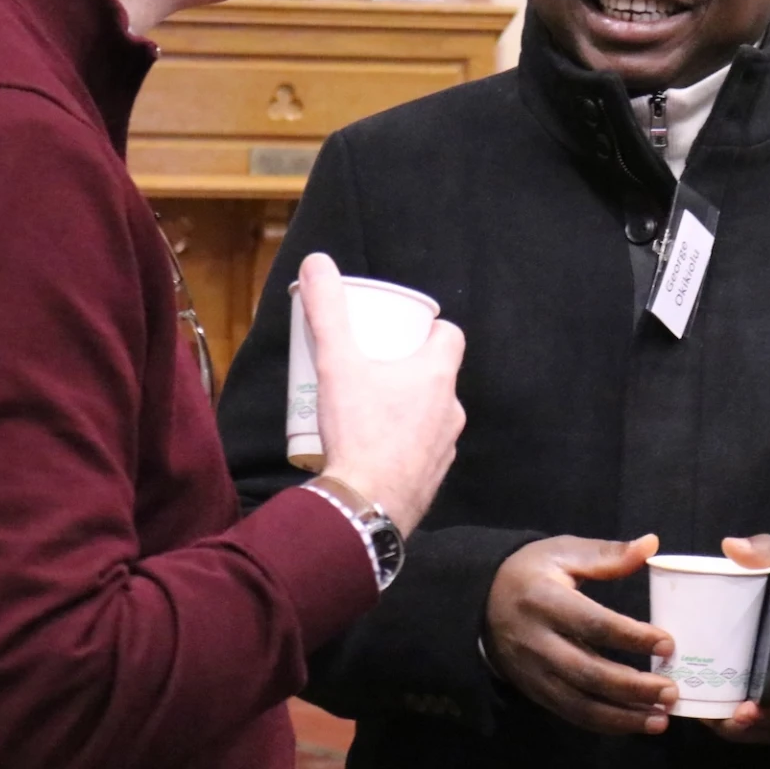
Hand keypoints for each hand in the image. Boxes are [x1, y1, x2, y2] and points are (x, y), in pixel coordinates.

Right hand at [307, 253, 465, 528]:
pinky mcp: (433, 478)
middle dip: (409, 369)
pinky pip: (422, 450)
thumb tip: (317, 262)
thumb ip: (326, 311)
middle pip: (438, 375)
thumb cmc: (359, 430)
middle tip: (372, 368)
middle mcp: (452, 409)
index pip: (450, 336)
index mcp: (438, 375)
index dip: (428, 330)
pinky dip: (404, 444)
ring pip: (431, 415)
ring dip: (407, 409)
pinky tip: (373, 448)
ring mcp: (446, 447)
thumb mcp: (336, 363)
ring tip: (367, 409)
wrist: (365, 507)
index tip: (399, 332)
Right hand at [484, 533, 677, 735]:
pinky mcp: (535, 692)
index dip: (631, 637)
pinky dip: (605, 724)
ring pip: (580, 704)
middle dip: (632, 687)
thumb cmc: (531, 572)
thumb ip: (607, 555)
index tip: (666, 644)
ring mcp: (534, 673)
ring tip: (660, 719)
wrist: (480, 601)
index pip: (593, 623)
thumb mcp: (563, 552)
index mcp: (545, 600)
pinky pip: (572, 715)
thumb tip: (651, 544)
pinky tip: (635, 722)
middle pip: (588, 672)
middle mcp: (537, 642)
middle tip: (670, 691)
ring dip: (623, 716)